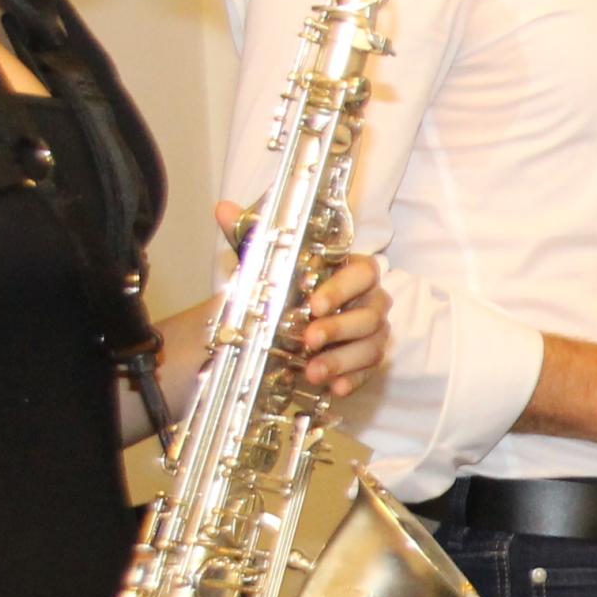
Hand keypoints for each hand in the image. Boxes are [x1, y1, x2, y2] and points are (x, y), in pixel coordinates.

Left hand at [209, 203, 388, 402]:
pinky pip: (369, 371)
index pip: (363, 272)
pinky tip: (334, 387)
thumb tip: (224, 209)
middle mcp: (370, 300)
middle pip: (370, 313)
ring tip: (313, 372)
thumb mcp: (265, 263)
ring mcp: (372, 332)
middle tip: (307, 340)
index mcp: (352, 271)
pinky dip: (353, 379)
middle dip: (338, 328)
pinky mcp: (368, 359)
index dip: (342, 289)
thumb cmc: (286, 290)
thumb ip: (250, 238)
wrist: (284, 325)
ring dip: (343, 360)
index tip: (313, 305)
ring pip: (372, 345)